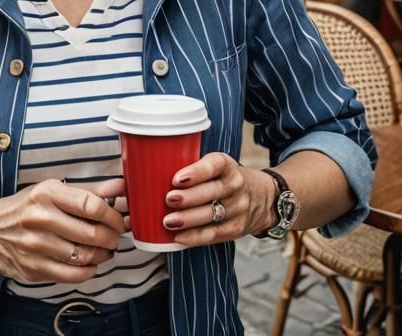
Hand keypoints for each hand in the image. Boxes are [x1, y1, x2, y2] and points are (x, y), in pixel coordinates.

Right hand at [0, 178, 125, 283]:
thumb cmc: (23, 207)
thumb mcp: (51, 190)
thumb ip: (89, 190)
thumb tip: (122, 188)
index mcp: (46, 193)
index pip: (91, 205)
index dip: (113, 214)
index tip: (119, 218)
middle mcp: (39, 218)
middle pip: (92, 232)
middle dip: (112, 237)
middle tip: (115, 236)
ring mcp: (35, 246)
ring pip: (85, 256)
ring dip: (103, 255)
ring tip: (104, 249)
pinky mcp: (33, 269)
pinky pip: (72, 275)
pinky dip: (89, 271)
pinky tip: (90, 263)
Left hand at [162, 152, 276, 247]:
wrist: (261, 197)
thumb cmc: (222, 178)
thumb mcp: (214, 166)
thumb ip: (187, 168)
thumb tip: (140, 180)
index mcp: (227, 165)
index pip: (216, 164)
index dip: (197, 171)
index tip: (177, 178)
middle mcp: (236, 185)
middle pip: (214, 192)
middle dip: (190, 197)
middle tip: (169, 199)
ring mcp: (239, 209)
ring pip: (214, 215)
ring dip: (190, 219)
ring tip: (169, 221)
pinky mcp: (237, 229)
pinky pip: (216, 235)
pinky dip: (196, 237)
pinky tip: (179, 237)